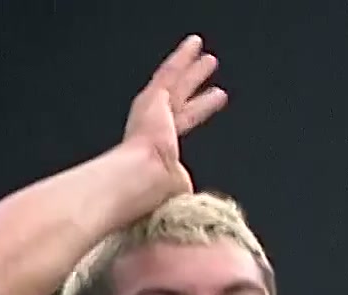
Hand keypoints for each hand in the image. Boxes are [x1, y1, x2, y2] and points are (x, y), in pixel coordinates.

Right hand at [123, 35, 227, 196]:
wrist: (139, 183)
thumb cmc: (150, 195)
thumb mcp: (174, 192)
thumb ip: (182, 184)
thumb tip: (188, 193)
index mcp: (154, 153)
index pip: (176, 129)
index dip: (189, 116)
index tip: (200, 107)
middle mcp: (150, 130)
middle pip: (177, 102)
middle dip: (192, 89)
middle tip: (205, 76)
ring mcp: (151, 113)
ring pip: (175, 84)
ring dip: (191, 71)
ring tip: (208, 59)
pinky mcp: (153, 100)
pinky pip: (170, 73)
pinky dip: (182, 57)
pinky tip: (194, 44)